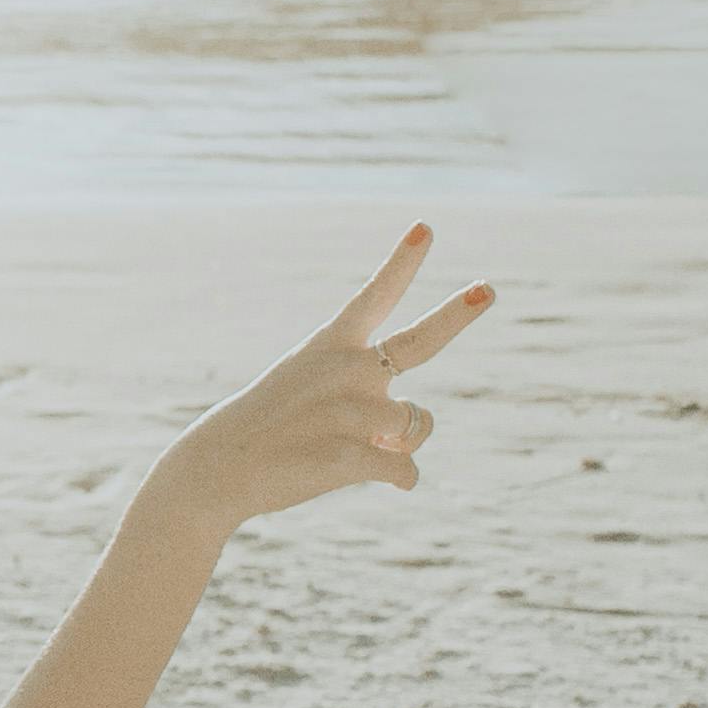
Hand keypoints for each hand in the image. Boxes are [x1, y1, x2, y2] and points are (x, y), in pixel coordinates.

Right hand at [152, 225, 494, 539]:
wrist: (218, 468)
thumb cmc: (270, 427)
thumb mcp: (311, 395)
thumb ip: (371, 405)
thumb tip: (408, 434)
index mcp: (331, 346)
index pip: (374, 296)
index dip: (402, 262)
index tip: (425, 228)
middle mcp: (347, 369)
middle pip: (420, 342)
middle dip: (457, 313)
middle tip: (489, 289)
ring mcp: (349, 412)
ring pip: (417, 423)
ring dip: (397, 442)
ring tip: (351, 446)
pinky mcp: (351, 457)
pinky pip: (407, 470)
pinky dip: (399, 479)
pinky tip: (373, 479)